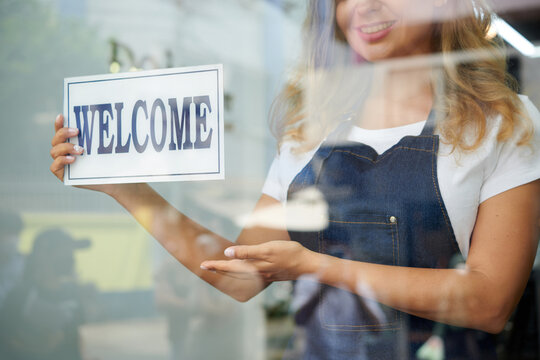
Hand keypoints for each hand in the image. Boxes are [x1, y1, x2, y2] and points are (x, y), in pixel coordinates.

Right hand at [49, 114, 115, 193]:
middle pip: (56, 139)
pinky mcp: (62, 174)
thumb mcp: (104, 147)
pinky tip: (73, 159)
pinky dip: (62, 161)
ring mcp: (61, 163)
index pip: (60, 131)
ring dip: (66, 147)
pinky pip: (54, 166)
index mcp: (70, 143)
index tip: (62, 115)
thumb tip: (111, 120)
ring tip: (81, 149)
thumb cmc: (106, 162)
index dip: (58, 123)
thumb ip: (100, 137)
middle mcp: (63, 152)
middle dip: (64, 133)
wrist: (110, 179)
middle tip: (77, 131)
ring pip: (54, 151)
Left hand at [200, 240, 317, 281]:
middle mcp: (257, 273)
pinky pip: (250, 277)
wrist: (307, 264)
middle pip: (233, 273)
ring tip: (219, 270)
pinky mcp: (270, 275)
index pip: (230, 267)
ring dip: (228, 274)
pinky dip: (241, 275)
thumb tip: (228, 253)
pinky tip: (241, 273)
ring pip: (241, 276)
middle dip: (219, 270)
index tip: (203, 264)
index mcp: (255, 267)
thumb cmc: (289, 253)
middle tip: (205, 267)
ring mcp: (264, 275)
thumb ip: (247, 252)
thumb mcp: (267, 249)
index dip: (217, 265)